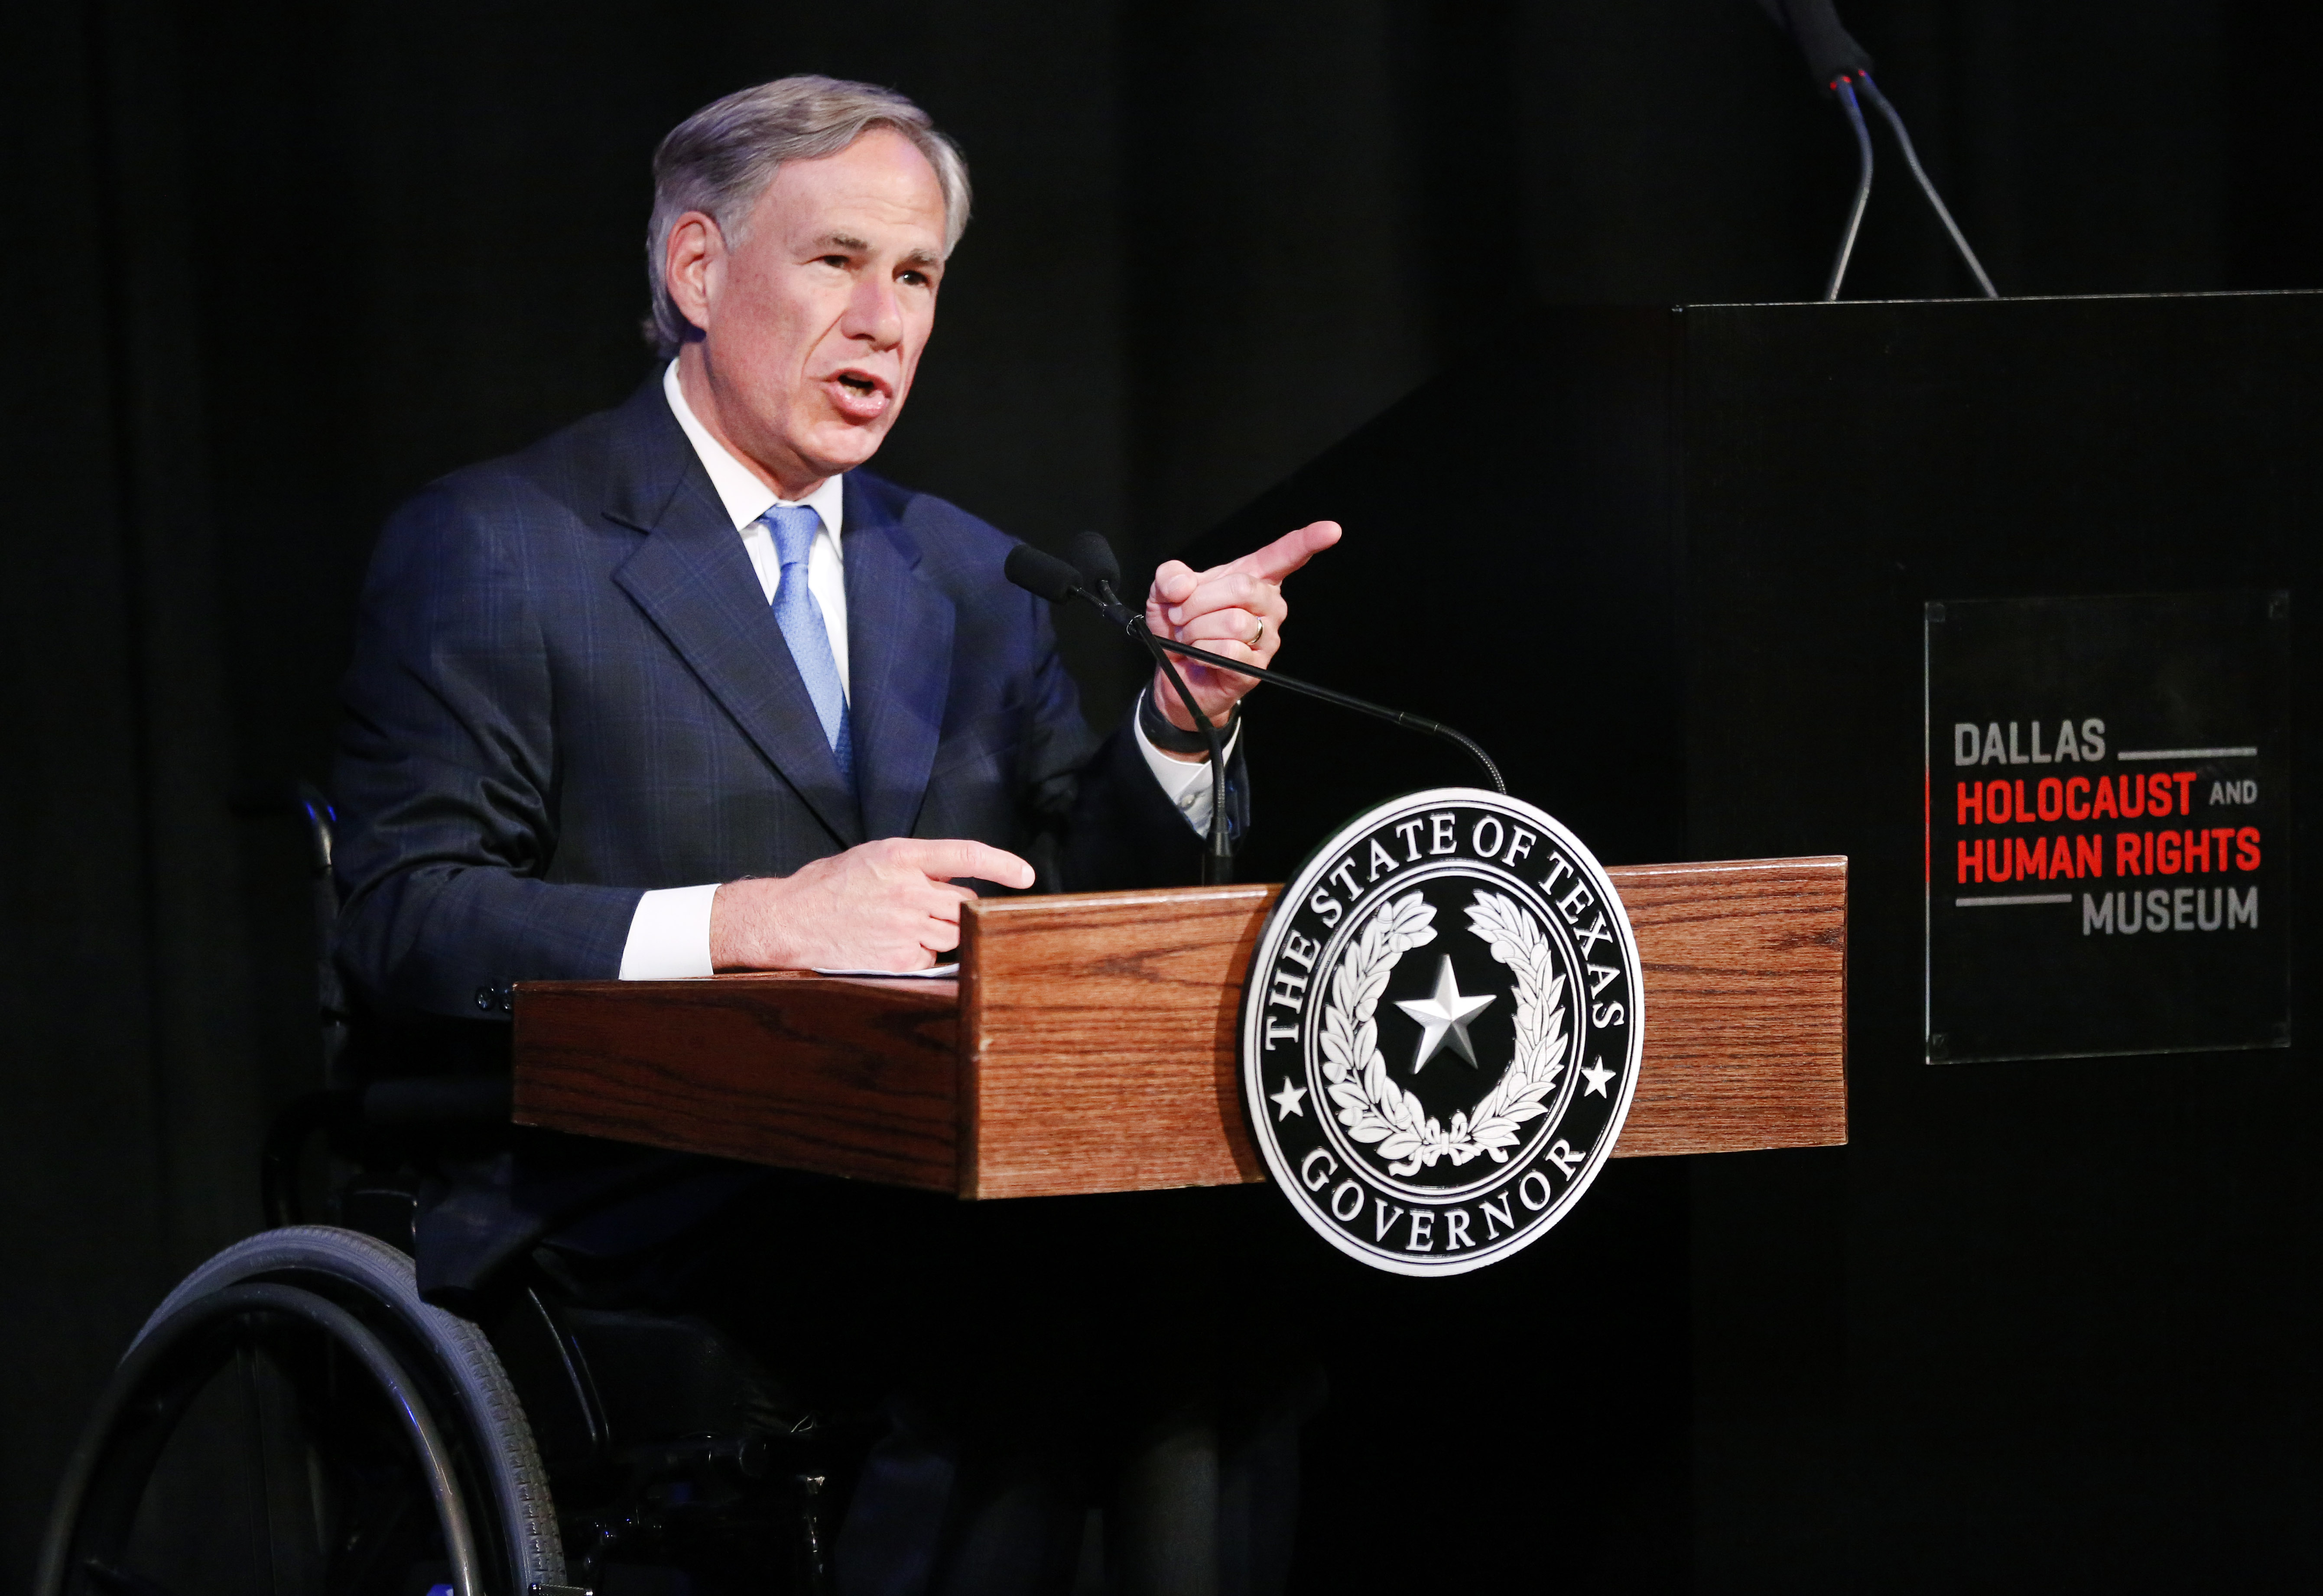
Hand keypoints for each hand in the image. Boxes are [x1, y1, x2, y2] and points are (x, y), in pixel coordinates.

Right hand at [708, 838, 1034, 970]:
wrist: (788, 920)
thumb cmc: (829, 887)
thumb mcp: (872, 858)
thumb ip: (915, 865)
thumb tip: (953, 876)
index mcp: (901, 856)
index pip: (966, 854)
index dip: (1003, 864)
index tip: (1025, 875)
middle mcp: (908, 890)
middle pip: (965, 904)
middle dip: (956, 909)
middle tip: (925, 910)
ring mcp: (906, 927)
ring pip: (954, 933)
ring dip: (942, 932)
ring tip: (903, 927)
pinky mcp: (900, 959)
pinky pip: (933, 959)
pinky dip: (922, 955)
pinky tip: (892, 946)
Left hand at [1145, 521, 1341, 741]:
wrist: (1174, 672)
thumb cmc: (1180, 626)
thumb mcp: (1166, 592)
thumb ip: (1170, 576)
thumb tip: (1182, 585)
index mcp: (1253, 578)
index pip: (1284, 555)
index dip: (1308, 541)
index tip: (1331, 529)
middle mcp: (1268, 605)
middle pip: (1243, 588)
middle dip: (1200, 601)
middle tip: (1182, 614)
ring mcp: (1267, 636)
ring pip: (1233, 622)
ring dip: (1197, 629)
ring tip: (1190, 637)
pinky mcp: (1257, 667)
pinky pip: (1229, 651)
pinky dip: (1203, 651)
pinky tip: (1200, 655)